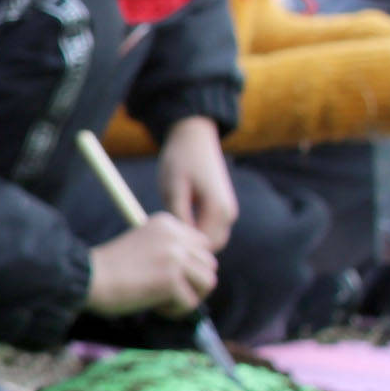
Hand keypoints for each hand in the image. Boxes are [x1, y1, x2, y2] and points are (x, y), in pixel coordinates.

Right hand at [87, 215, 218, 316]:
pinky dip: (175, 311)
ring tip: (164, 302)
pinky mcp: (171, 279)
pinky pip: (190, 302)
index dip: (191, 265)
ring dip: (189, 297)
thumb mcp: (143, 246)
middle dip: (194, 283)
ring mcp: (175, 257)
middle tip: (170, 294)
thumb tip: (199, 274)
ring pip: (207, 282)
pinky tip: (155, 308)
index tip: (169, 277)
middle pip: (209, 263)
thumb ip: (170, 250)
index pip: (202, 244)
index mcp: (167, 223)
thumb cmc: (109, 268)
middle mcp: (175, 236)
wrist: (87, 278)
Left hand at [157, 116, 236, 250]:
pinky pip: (209, 231)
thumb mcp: (173, 187)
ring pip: (211, 241)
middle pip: (210, 247)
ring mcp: (228, 212)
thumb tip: (180, 241)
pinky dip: (194, 233)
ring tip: (167, 235)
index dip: (183, 252)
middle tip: (162, 245)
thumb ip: (178, 214)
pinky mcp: (222, 209)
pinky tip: (174, 227)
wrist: (194, 138)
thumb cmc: (180, 160)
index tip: (160, 248)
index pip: (204, 246)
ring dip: (192, 242)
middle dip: (189, 250)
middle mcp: (229, 213)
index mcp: (219, 209)